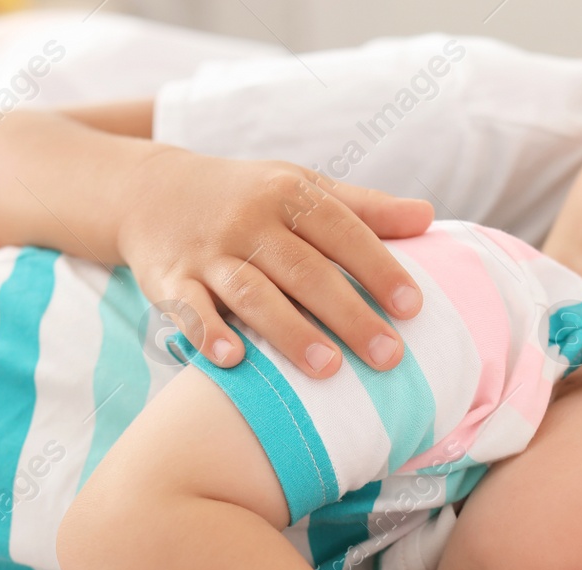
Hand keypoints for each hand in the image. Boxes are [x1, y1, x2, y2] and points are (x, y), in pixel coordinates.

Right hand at [117, 149, 432, 377]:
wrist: (152, 193)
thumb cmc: (249, 199)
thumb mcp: (302, 188)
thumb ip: (365, 207)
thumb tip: (429, 217)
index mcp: (287, 195)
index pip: (340, 230)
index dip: (377, 267)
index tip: (412, 307)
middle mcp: (247, 221)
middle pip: (304, 270)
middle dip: (348, 314)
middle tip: (388, 356)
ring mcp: (207, 253)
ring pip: (251, 293)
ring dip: (288, 332)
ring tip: (328, 369)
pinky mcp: (169, 281)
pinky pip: (188, 309)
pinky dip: (208, 333)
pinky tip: (233, 361)